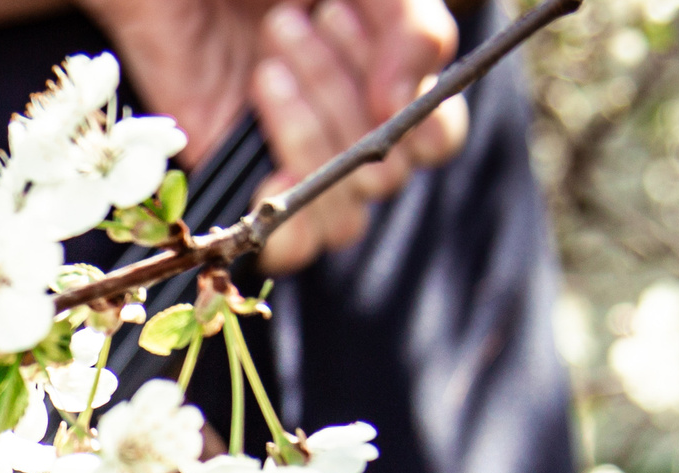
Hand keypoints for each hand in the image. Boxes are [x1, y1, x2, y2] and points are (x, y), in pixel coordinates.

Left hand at [84, 0, 466, 271]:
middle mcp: (349, 133)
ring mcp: (295, 165)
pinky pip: (292, 245)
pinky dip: (291, 212)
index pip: (437, 137)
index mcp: (386, 85)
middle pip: (391, 170)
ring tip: (266, 62)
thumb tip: (398, 103)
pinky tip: (266, 161)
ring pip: (348, 209)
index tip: (340, 15)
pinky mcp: (242, 185)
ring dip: (312, 131)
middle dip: (342, 89)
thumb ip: (409, 26)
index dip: (411, 99)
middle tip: (283, 21)